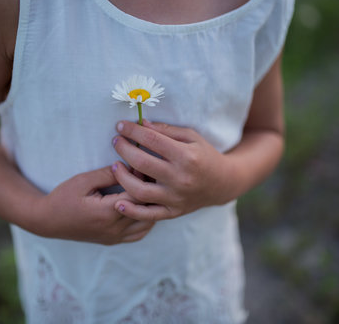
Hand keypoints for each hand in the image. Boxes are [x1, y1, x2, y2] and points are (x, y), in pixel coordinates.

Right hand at [35, 166, 154, 244]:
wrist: (48, 221)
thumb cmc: (63, 197)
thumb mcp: (83, 180)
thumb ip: (108, 174)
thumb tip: (129, 166)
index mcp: (108, 212)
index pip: (138, 194)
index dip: (143, 178)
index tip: (142, 165)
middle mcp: (115, 228)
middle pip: (146, 209)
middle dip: (151, 191)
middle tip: (150, 176)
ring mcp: (115, 237)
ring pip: (147, 223)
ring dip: (151, 206)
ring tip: (148, 190)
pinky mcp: (113, 241)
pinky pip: (139, 233)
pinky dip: (146, 220)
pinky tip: (142, 207)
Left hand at [111, 120, 237, 220]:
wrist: (223, 183)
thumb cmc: (204, 156)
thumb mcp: (191, 137)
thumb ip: (166, 130)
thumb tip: (141, 123)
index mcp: (186, 156)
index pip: (152, 140)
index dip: (133, 131)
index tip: (121, 125)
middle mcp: (180, 178)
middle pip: (142, 163)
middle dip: (123, 149)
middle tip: (116, 141)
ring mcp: (176, 197)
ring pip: (140, 191)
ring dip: (122, 177)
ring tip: (115, 166)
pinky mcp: (173, 211)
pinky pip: (148, 214)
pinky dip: (132, 211)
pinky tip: (119, 201)